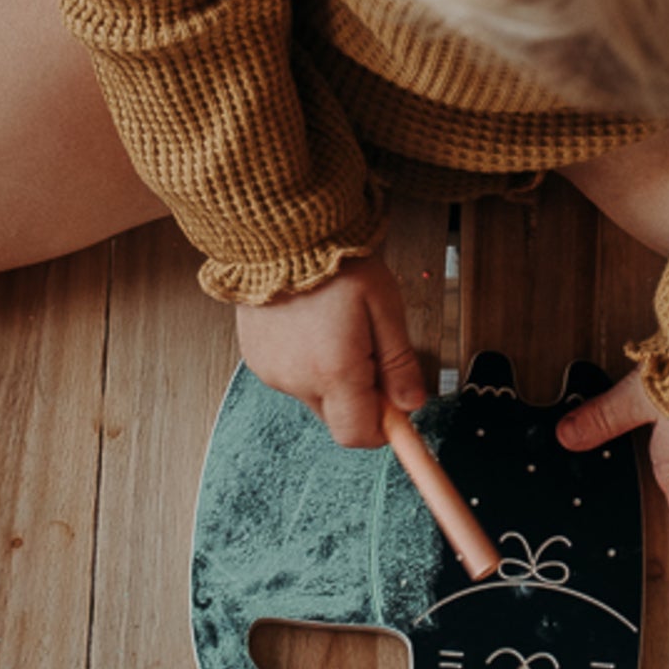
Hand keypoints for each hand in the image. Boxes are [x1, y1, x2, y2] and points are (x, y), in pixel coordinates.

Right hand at [235, 256, 425, 448]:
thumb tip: (411, 404)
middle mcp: (297, 380)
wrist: (280, 234)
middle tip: (371, 351)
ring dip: (333, 379)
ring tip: (337, 329)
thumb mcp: (384, 307)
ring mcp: (272, 372)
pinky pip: (292, 379)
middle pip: (339, 419)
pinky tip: (312, 328)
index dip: (383, 428)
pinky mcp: (257, 361)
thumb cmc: (335, 263)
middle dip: (361, 398)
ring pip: (316, 398)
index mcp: (334, 371)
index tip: (398, 409)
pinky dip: (307, 364)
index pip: (359, 435)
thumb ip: (399, 362)